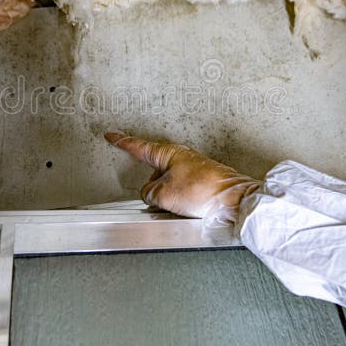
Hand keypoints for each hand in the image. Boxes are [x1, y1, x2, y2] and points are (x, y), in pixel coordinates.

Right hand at [105, 132, 259, 224]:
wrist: (234, 200)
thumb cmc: (204, 191)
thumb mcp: (164, 195)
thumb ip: (148, 193)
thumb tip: (151, 195)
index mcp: (167, 153)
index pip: (138, 146)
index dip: (122, 142)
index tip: (112, 135)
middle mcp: (179, 158)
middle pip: (153, 172)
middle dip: (151, 187)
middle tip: (156, 200)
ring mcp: (191, 170)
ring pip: (167, 186)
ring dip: (167, 198)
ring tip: (179, 208)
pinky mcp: (200, 183)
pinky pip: (180, 193)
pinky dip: (179, 202)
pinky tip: (188, 210)